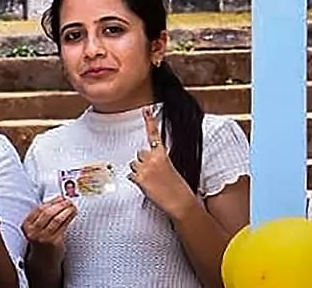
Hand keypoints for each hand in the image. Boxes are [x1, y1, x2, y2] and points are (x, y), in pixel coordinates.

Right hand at [21, 196, 76, 251]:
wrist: (43, 262)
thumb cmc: (41, 243)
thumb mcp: (36, 229)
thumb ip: (42, 217)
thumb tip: (57, 201)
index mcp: (27, 225)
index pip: (39, 208)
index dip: (51, 201)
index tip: (60, 197)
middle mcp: (33, 231)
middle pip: (47, 212)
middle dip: (59, 204)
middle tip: (68, 200)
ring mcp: (44, 237)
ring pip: (56, 218)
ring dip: (66, 209)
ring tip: (72, 206)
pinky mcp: (54, 242)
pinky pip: (63, 226)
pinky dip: (69, 217)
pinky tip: (73, 214)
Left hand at [128, 106, 196, 220]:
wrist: (180, 201)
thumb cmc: (177, 187)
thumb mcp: (170, 168)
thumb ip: (158, 160)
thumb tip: (145, 160)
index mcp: (162, 154)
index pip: (154, 135)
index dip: (150, 120)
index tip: (146, 109)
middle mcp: (153, 158)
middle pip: (138, 154)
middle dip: (142, 163)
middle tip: (153, 175)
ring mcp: (145, 167)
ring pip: (133, 165)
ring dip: (139, 172)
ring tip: (152, 182)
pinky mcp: (139, 178)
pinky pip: (131, 176)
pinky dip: (136, 181)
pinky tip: (147, 186)